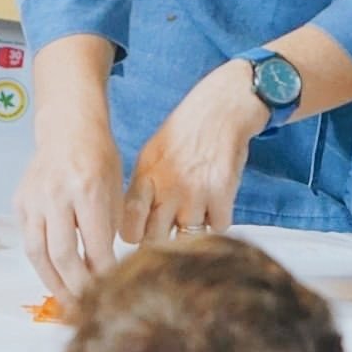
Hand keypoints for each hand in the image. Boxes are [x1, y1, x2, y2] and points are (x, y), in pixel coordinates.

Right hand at [15, 115, 123, 298]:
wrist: (68, 129)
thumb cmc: (98, 159)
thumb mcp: (114, 192)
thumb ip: (108, 231)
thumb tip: (105, 272)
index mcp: (87, 190)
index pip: (95, 245)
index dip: (103, 275)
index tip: (112, 292)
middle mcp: (56, 195)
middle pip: (62, 255)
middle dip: (76, 287)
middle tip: (86, 308)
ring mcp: (34, 199)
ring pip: (38, 253)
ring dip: (52, 283)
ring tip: (66, 302)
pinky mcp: (20, 202)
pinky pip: (29, 240)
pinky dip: (41, 263)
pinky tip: (54, 277)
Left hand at [121, 60, 266, 244]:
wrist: (221, 109)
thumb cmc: (185, 131)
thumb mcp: (151, 155)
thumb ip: (140, 190)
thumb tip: (130, 225)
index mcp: (145, 178)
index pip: (129, 229)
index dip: (135, 237)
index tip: (142, 233)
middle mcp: (166, 189)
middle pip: (156, 241)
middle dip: (162, 240)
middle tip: (170, 227)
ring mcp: (195, 194)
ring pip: (188, 238)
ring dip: (193, 229)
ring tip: (195, 206)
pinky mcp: (222, 195)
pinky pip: (218, 228)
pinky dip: (218, 220)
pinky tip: (215, 201)